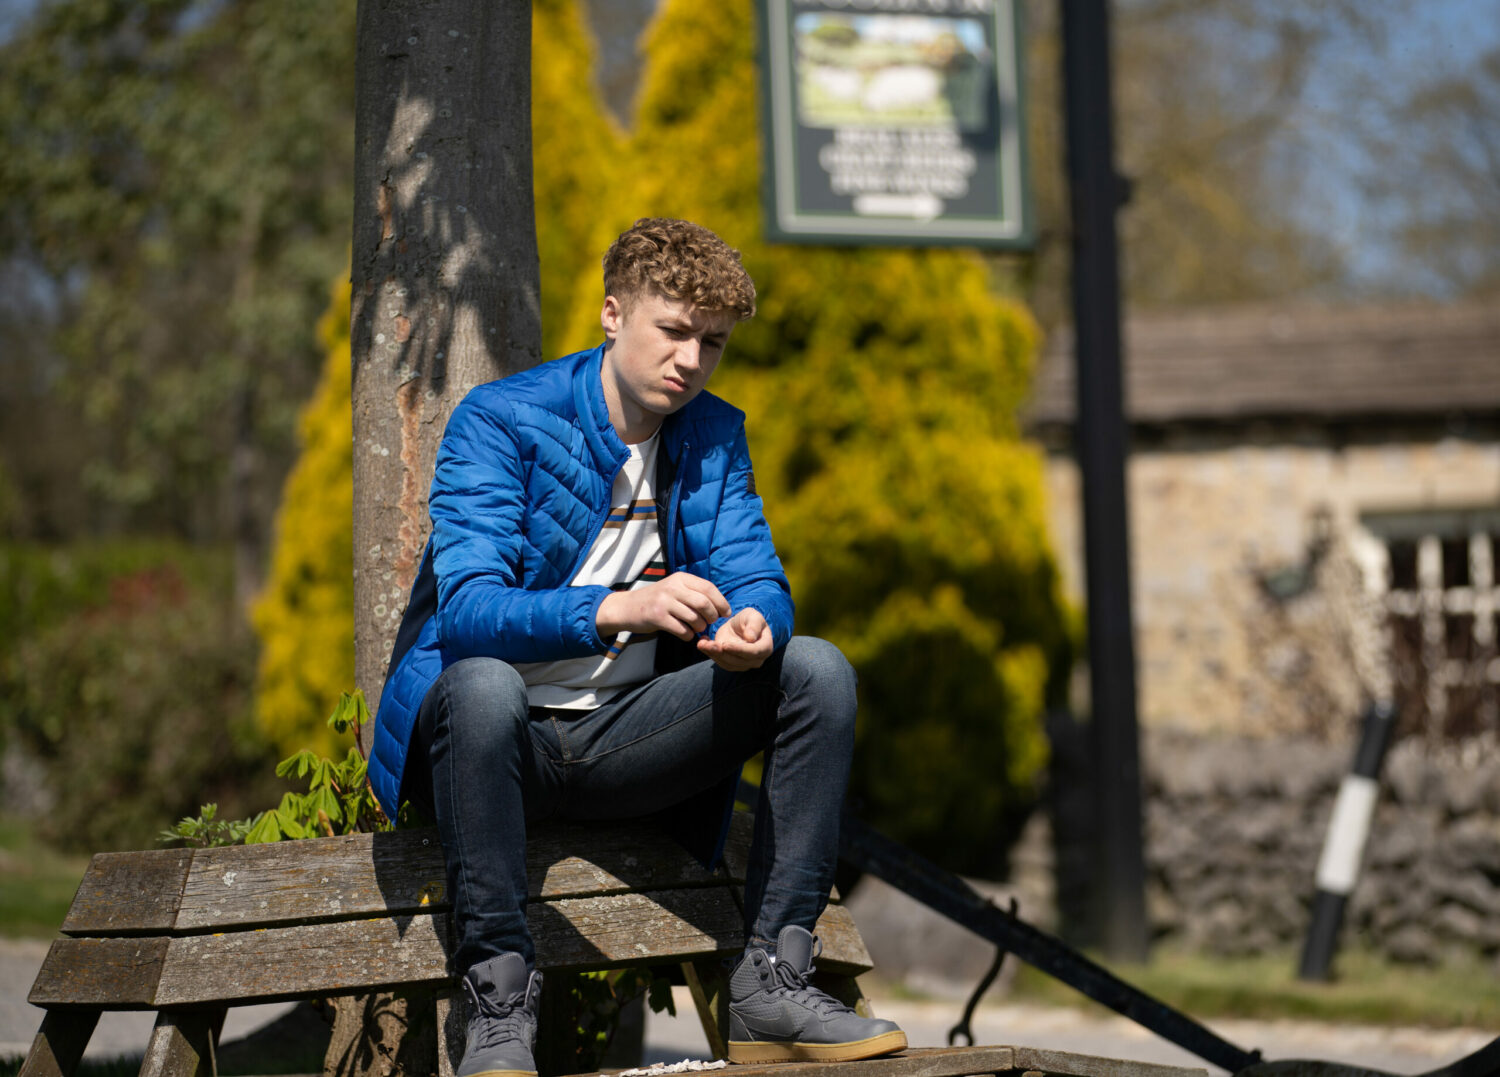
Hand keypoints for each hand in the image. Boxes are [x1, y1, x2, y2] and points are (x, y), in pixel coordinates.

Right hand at [597, 572, 730, 641]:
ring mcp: (664, 602)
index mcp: (680, 578)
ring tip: (697, 628)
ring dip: (700, 627)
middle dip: (712, 616)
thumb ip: (693, 592)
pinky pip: (682, 630)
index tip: (725, 613)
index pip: (708, 588)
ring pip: (694, 618)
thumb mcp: (674, 587)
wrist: (627, 607)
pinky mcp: (657, 617)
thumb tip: (719, 604)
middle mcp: (672, 587)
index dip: (721, 602)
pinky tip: (686, 634)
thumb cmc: (657, 599)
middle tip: (710, 622)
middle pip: (703, 603)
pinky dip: (688, 635)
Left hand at [697, 607, 771, 670]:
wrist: (739, 626)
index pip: (754, 652)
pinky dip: (710, 654)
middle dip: (723, 653)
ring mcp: (744, 664)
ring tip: (703, 643)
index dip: (739, 650)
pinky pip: (720, 662)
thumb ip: (754, 625)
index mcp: (765, 647)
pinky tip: (702, 644)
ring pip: (728, 664)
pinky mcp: (731, 664)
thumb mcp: (753, 616)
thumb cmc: (749, 619)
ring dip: (714, 654)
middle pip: (739, 661)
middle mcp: (756, 659)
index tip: (725, 644)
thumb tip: (751, 638)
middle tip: (710, 644)